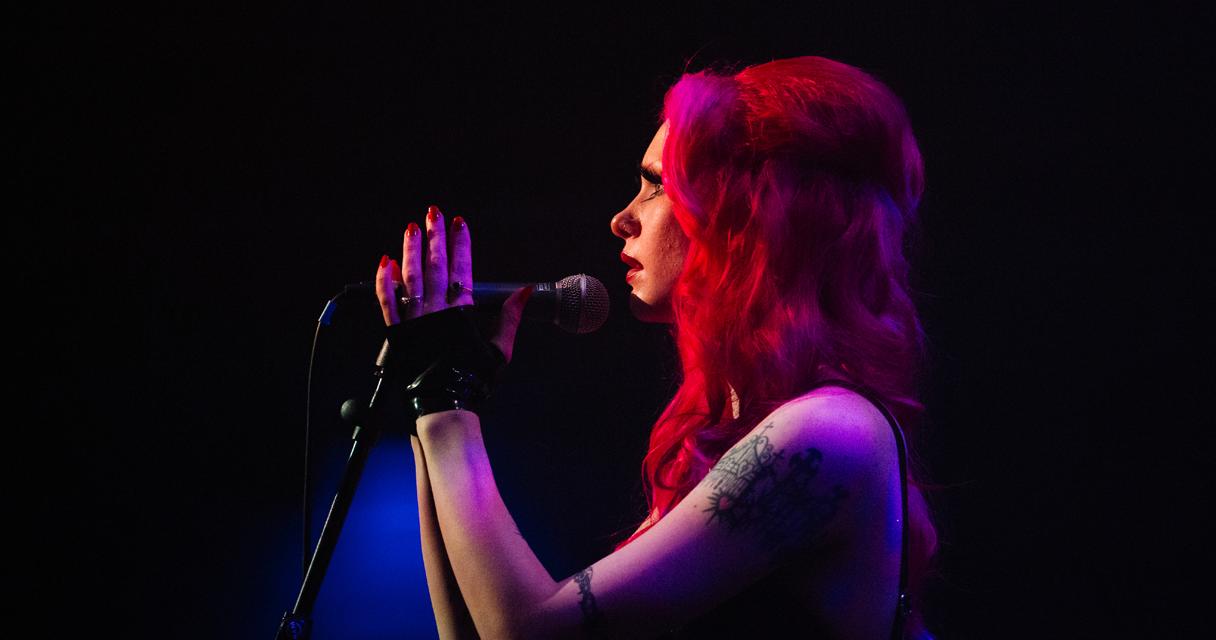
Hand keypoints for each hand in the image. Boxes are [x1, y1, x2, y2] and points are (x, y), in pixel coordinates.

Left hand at [374, 205, 532, 363]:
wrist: (445, 403)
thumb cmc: (475, 378)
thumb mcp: (500, 348)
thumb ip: (511, 317)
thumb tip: (525, 291)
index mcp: (461, 312)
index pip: (462, 269)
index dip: (461, 244)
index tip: (460, 223)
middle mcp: (435, 311)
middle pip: (434, 266)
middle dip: (435, 237)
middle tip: (434, 214)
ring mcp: (414, 319)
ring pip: (410, 277)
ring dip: (410, 250)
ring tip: (411, 228)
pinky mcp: (396, 331)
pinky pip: (386, 301)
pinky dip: (384, 281)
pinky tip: (385, 262)